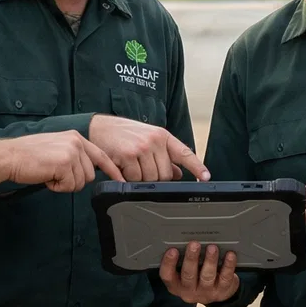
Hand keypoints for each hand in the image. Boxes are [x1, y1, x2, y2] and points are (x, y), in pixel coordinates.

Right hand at [3, 131, 118, 190]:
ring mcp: (71, 152)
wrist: (11, 156)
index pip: (101, 155)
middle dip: (73, 180)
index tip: (122, 180)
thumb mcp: (57, 148)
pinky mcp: (65, 163)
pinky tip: (46, 176)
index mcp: (75, 137)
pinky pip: (69, 186)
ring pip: (80, 182)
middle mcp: (76, 142)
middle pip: (90, 175)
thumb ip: (74, 155)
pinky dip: (57, 187)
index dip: (112, 170)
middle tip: (55, 174)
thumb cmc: (29, 156)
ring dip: (64, 184)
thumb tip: (88, 171)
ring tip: (49, 173)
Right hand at [88, 114, 210, 182]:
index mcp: (163, 136)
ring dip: (140, 179)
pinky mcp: (129, 156)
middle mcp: (155, 140)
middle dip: (155, 177)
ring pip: (151, 179)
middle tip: (141, 167)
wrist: (100, 127)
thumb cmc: (124, 134)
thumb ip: (164, 156)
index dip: (197, 167)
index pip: (184, 153)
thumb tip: (178, 173)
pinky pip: (135, 179)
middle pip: (166, 174)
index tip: (206, 177)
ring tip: (131, 165)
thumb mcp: (147, 140)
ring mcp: (142, 147)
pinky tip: (123, 167)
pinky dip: (128, 178)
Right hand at [159, 240, 238, 303]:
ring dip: (209, 261)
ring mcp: (206, 293)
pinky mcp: (222, 291)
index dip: (168, 263)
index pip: (167, 275)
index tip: (172, 250)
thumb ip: (182, 259)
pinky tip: (229, 255)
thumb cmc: (197, 276)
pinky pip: (225, 277)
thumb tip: (183, 237)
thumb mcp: (184, 271)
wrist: (217, 294)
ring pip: (207, 277)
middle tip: (194, 244)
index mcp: (176, 285)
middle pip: (188, 275)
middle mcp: (189, 291)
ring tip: (212, 248)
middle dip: (191, 259)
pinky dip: (228, 265)